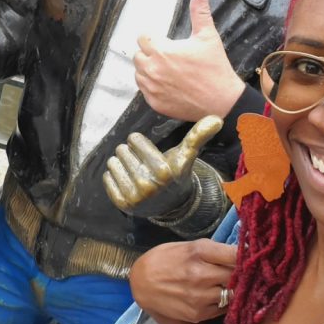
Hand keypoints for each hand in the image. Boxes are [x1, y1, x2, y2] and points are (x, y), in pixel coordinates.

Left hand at [103, 116, 221, 217]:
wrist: (172, 205)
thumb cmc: (176, 173)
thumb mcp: (186, 154)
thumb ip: (198, 135)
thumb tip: (217, 119)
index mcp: (163, 170)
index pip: (134, 139)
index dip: (139, 142)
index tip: (147, 150)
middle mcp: (147, 185)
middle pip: (122, 150)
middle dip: (130, 153)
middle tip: (142, 163)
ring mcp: (134, 197)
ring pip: (112, 163)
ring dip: (121, 164)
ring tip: (135, 171)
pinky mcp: (122, 204)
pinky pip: (107, 178)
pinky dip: (114, 177)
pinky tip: (127, 181)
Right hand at [129, 240, 237, 322]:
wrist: (141, 282)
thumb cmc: (166, 258)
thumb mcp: (188, 245)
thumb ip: (214, 250)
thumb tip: (242, 253)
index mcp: (199, 252)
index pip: (236, 255)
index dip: (247, 256)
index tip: (251, 257)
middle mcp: (201, 275)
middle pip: (238, 276)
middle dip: (243, 273)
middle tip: (243, 271)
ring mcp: (200, 297)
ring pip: (234, 295)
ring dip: (235, 290)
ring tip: (228, 284)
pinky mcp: (198, 314)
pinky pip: (224, 309)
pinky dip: (225, 302)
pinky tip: (217, 295)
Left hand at [134, 0, 244, 120]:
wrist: (222, 102)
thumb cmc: (215, 67)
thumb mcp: (208, 36)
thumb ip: (200, 11)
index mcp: (162, 51)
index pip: (142, 38)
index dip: (152, 38)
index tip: (164, 42)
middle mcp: (152, 69)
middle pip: (137, 55)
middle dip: (149, 53)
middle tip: (167, 57)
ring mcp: (152, 88)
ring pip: (139, 73)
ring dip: (148, 69)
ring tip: (167, 70)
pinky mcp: (154, 103)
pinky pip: (144, 91)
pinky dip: (152, 87)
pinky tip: (168, 84)